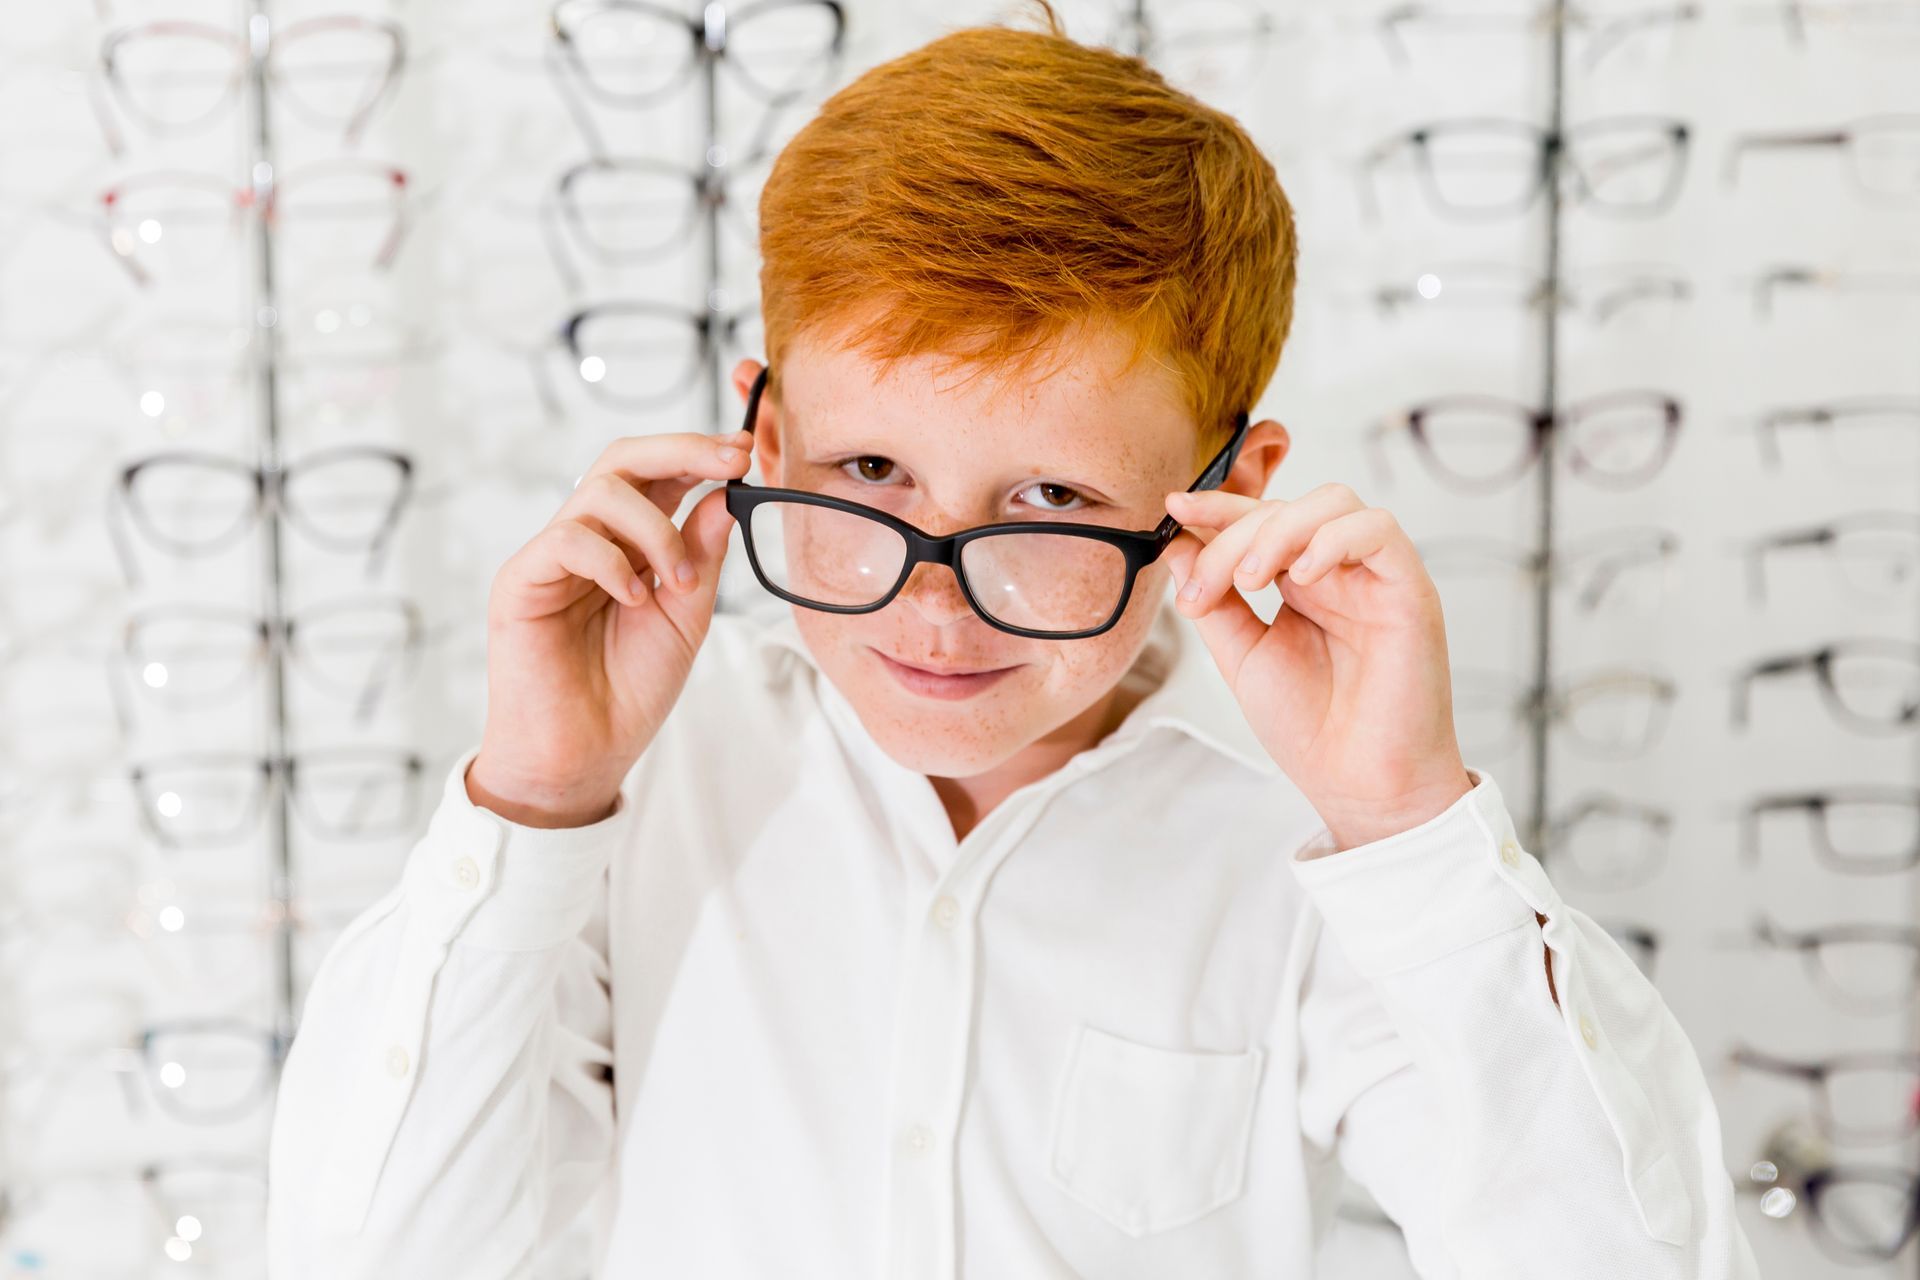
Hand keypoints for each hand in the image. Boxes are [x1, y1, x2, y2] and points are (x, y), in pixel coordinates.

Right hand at [466, 429, 750, 827]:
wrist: (585, 755)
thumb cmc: (629, 690)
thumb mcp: (686, 618)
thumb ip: (702, 558)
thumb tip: (727, 495)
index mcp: (628, 545)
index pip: (658, 475)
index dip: (698, 453)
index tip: (743, 451)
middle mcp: (589, 540)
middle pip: (623, 459)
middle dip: (681, 450)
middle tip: (728, 459)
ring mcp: (551, 557)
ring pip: (599, 491)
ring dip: (655, 530)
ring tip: (675, 583)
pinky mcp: (521, 581)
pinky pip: (567, 539)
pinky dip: (611, 561)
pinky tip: (633, 598)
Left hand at [1161, 482, 1472, 851]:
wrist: (1358, 786)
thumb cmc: (1310, 729)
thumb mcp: (1243, 657)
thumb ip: (1215, 602)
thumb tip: (1177, 546)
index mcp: (1301, 584)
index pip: (1261, 520)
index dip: (1219, 507)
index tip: (1174, 507)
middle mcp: (1339, 572)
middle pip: (1288, 507)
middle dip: (1235, 536)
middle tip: (1208, 587)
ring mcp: (1375, 578)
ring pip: (1335, 503)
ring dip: (1280, 529)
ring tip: (1251, 579)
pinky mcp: (1410, 590)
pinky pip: (1380, 531)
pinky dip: (1334, 539)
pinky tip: (1301, 576)